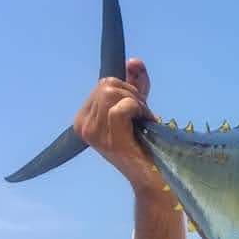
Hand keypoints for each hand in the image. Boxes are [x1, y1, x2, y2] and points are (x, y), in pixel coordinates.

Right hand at [73, 58, 160, 195]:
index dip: (128, 89)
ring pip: (113, 93)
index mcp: (83, 118)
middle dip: (133, 94)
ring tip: (145, 120)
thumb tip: (134, 61)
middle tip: (144, 115)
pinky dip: (138, 110)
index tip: (138, 109)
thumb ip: (134, 84)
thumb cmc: (146, 144)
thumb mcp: (138, 108)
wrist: (155, 177)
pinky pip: (121, 107)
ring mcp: (94, 133)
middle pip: (107, 84)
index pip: (104, 83)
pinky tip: (147, 123)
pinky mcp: (111, 139)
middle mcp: (83, 125)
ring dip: (137, 102)